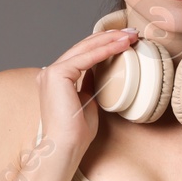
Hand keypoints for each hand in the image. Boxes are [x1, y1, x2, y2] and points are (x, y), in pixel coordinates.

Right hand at [38, 27, 138, 153]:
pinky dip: (105, 50)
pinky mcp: (56, 75)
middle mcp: (50, 72)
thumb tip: (100, 71)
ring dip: (109, 39)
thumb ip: (90, 84)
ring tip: (129, 36)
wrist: (66, 147)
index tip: (124, 41)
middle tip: (131, 33)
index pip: (81, 54)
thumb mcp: (88, 102)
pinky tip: (120, 46)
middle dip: (108, 37)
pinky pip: (85, 58)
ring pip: (84, 48)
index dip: (103, 45)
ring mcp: (51, 72)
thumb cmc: (76, 132)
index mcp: (56, 78)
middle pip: (83, 47)